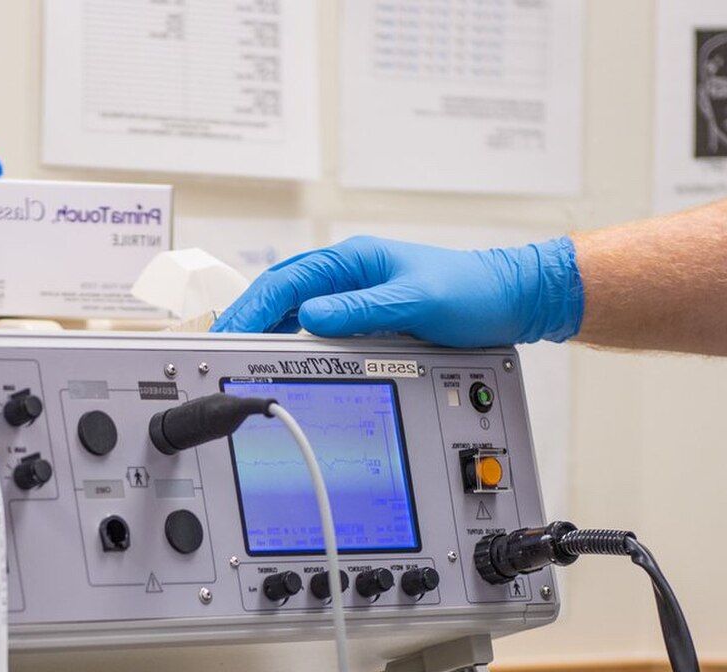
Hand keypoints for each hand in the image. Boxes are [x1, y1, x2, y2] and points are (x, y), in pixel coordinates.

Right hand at [211, 235, 584, 347]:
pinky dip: (293, 339)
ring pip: (295, 310)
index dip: (251, 308)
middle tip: (216, 348)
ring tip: (238, 355)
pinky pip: (317, 326)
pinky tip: (282, 356)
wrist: (510, 300)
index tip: (227, 331)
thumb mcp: (416, 303)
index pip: (286, 282)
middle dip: (246, 318)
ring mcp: (356, 294)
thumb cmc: (471, 293)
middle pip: (281, 294)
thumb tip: (310, 316)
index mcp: (354, 261)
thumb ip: (362, 310)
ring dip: (266, 329)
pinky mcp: (366, 315)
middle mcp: (350, 274)